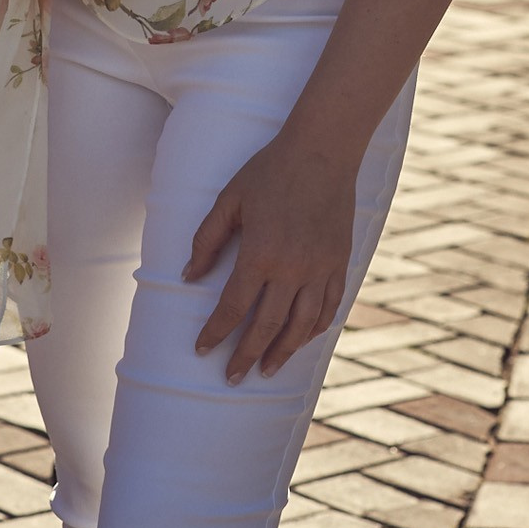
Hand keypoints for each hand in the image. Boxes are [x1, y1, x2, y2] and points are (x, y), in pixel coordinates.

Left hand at [185, 134, 355, 381]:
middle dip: (246, 355)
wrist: (322, 150)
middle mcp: (292, 269)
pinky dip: (315, 329)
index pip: (233, 307)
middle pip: (267, 326)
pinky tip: (302, 339)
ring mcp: (320, 269)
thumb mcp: (230, 199)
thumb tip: (188, 277)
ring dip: (283, 352)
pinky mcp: (340, 263)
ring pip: (301, 326)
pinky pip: (329, 308)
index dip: (215, 332)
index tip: (202, 350)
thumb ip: (207, 239)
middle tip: (232, 377)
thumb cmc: (270, 170)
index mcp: (260, 253)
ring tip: (267, 369)